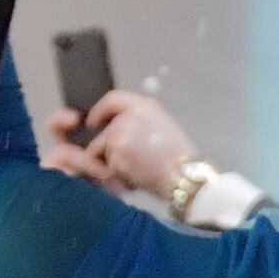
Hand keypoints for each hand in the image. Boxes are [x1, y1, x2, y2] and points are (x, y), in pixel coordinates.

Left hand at [41, 90, 198, 197]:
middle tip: (126, 164)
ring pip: (101, 150)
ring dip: (113, 163)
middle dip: (109, 150)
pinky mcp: (116, 152)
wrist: (186, 174)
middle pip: (105, 131)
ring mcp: (121, 133)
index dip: (99, 111)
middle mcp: (130, 115)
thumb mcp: (163, 125)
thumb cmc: (180, 157)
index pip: (112, 99)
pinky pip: (107, 166)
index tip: (92, 122)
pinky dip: (117, 175)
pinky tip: (137, 178)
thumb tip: (117, 127)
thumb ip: (139, 120)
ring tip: (138, 171)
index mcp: (144, 105)